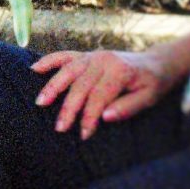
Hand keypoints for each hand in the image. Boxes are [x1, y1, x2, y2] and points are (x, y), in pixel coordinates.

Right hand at [30, 49, 169, 137]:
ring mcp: (93, 55)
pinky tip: (34, 69)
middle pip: (81, 85)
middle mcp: (104, 60)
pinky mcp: (86, 55)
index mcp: (120, 71)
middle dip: (69, 108)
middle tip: (60, 128)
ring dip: (53, 86)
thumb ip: (128, 107)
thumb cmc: (152, 84)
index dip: (90, 116)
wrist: (155, 63)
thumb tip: (106, 117)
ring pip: (68, 71)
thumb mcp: (149, 98)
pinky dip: (49, 61)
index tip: (84, 134)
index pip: (100, 96)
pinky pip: (65, 56)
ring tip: (40, 103)